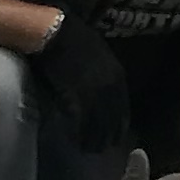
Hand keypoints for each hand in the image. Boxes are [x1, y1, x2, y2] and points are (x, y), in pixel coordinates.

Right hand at [32, 12, 130, 153]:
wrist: (56, 30)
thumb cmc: (74, 39)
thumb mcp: (98, 56)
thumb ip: (102, 77)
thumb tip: (101, 98)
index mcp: (118, 76)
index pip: (123, 110)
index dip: (117, 126)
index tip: (113, 138)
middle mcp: (111, 86)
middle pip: (113, 121)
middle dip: (107, 137)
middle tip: (98, 149)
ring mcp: (94, 91)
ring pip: (98, 124)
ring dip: (93, 139)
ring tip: (86, 149)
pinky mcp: (75, 95)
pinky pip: (81, 121)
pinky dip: (79, 132)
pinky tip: (74, 139)